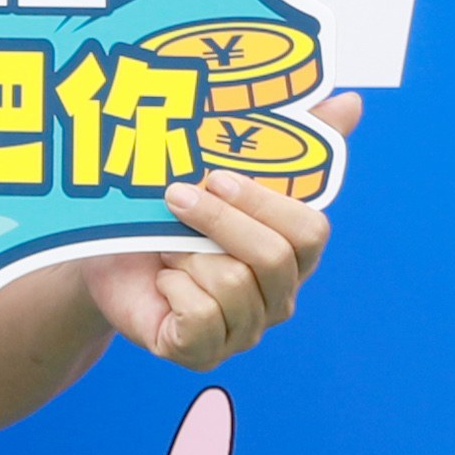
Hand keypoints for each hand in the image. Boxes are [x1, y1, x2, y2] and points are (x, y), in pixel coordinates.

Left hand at [74, 97, 347, 370]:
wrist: (104, 256)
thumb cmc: (167, 213)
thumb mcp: (219, 167)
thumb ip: (291, 138)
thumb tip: (350, 101)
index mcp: (292, 254)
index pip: (310, 231)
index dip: (264, 203)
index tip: (217, 176)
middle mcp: (277, 297)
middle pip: (272, 258)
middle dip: (217, 222)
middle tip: (174, 197)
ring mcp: (244, 330)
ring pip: (231, 285)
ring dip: (185, 256)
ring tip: (165, 248)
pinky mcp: (202, 352)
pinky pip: (198, 318)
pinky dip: (171, 291)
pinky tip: (161, 282)